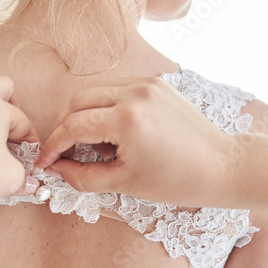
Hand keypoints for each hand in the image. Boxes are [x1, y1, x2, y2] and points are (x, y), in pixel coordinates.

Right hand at [34, 77, 232, 205]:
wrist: (223, 166)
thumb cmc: (178, 180)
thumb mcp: (125, 184)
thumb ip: (82, 176)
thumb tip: (56, 168)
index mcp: (128, 119)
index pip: (73, 125)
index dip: (52, 145)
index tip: (44, 160)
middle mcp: (135, 92)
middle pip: (77, 101)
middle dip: (64, 127)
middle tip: (64, 152)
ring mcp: (146, 83)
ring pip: (94, 92)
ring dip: (83, 115)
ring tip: (92, 144)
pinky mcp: (155, 83)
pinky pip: (115, 89)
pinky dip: (104, 107)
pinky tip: (112, 130)